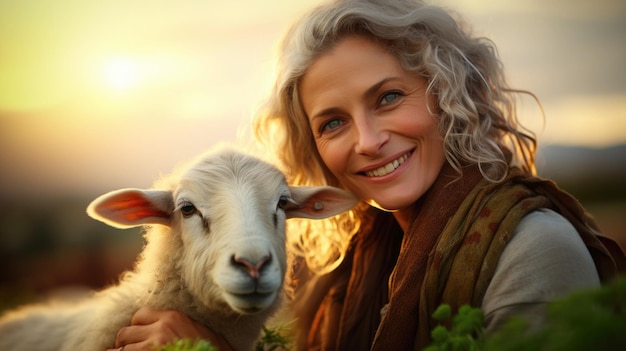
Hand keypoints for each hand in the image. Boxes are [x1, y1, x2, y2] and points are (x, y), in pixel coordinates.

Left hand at [105, 307, 232, 350]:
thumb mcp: (199, 333)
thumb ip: (180, 326)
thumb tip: (163, 331)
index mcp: (174, 317)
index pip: (141, 315)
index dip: (137, 329)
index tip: (140, 339)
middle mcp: (161, 328)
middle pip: (126, 331)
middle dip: (126, 343)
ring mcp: (153, 345)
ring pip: (122, 348)